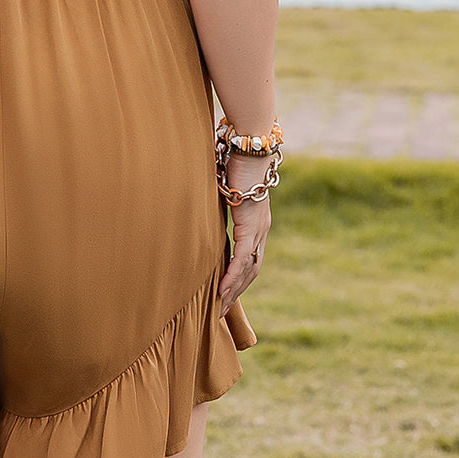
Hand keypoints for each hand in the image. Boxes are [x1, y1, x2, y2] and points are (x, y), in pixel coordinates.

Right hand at [218, 155, 271, 316]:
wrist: (249, 147)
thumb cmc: (234, 159)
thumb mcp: (223, 187)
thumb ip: (216, 201)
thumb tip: (196, 202)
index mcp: (257, 221)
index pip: (250, 257)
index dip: (239, 277)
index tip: (226, 293)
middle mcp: (262, 229)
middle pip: (252, 270)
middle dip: (237, 291)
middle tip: (222, 310)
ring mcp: (259, 228)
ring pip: (249, 269)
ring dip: (235, 290)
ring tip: (221, 307)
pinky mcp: (252, 225)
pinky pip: (242, 258)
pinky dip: (232, 276)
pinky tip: (223, 291)